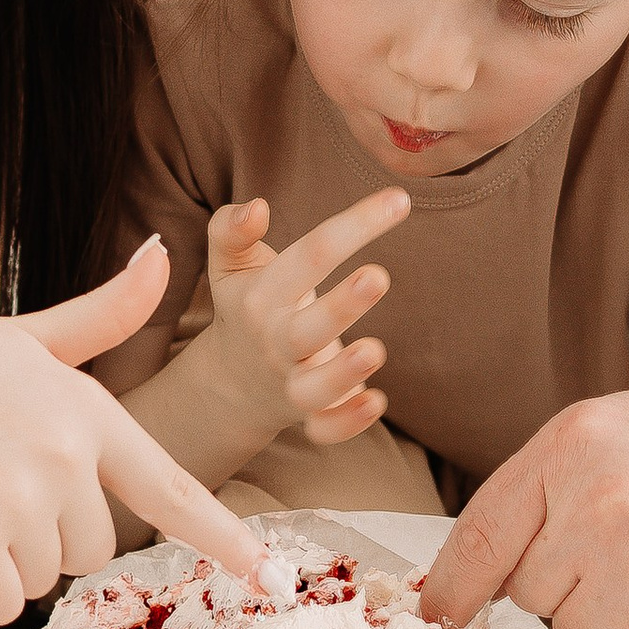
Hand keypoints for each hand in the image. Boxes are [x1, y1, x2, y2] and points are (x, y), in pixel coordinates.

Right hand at [0, 236, 264, 624]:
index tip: (262, 572)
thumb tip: (162, 253)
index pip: (168, 483)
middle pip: (92, 551)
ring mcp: (21, 491)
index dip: (219, 534)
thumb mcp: (21, 338)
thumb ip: (100, 316)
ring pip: (39, 581)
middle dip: (41, 538)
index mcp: (85, 406)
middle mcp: (65, 448)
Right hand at [202, 187, 408, 449]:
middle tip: (378, 276)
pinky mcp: (309, 415)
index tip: (400, 200)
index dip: (355, 226)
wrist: (232, 378)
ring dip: (345, 372)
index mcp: (261, 297)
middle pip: (306, 329)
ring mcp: (292, 383)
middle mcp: (276, 342)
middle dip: (342, 305)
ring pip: (315, 387)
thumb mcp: (229, 264)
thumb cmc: (246, 304)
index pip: (310, 257)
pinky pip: (324, 429)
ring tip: (375, 350)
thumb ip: (233, 229)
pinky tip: (377, 401)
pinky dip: (347, 423)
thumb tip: (258, 208)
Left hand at [419, 391, 628, 628]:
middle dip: (571, 582)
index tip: (438, 617)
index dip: (453, 587)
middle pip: (532, 596)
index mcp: (577, 447)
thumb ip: (536, 491)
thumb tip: (457, 586)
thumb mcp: (614, 430)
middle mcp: (605, 511)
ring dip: (613, 622)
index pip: (480, 536)